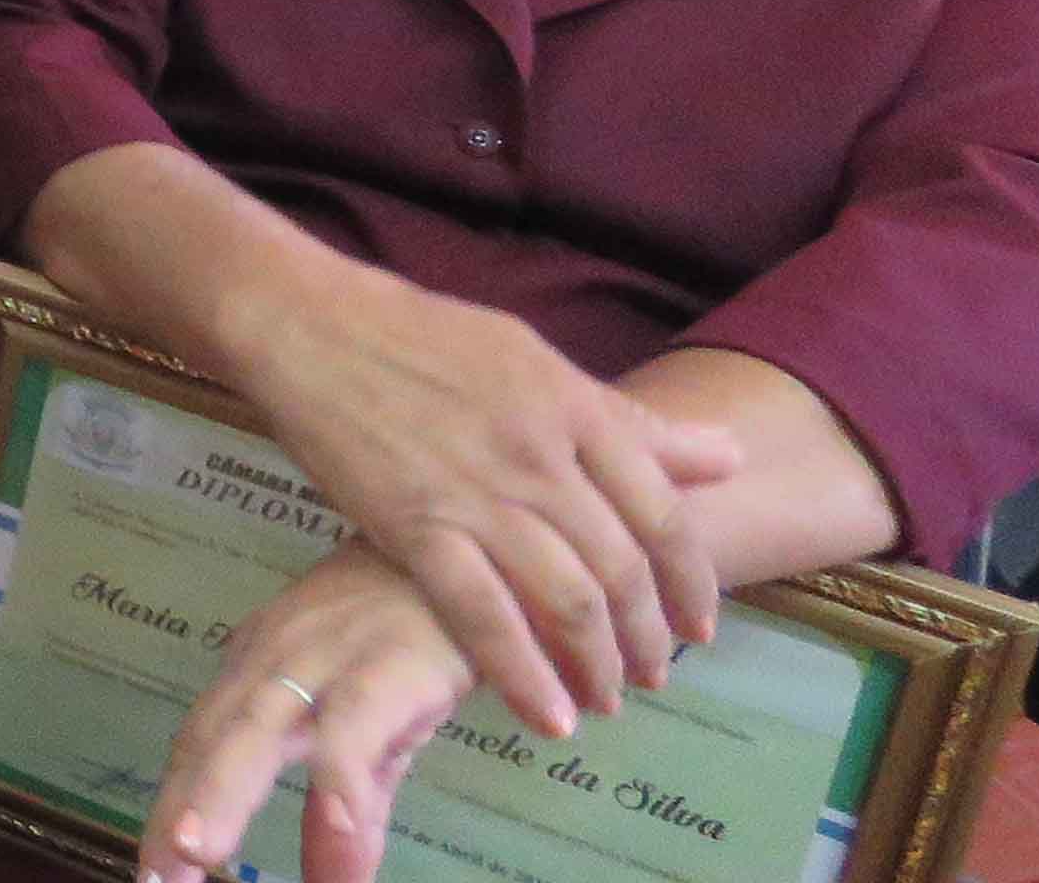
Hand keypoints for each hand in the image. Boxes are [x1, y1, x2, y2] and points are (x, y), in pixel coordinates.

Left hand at [142, 547, 488, 882]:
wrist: (465, 561)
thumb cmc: (402, 645)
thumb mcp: (369, 737)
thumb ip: (344, 814)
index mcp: (256, 678)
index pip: (199, 748)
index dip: (173, 807)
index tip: (154, 871)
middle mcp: (272, 665)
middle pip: (211, 739)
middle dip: (179, 807)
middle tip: (159, 873)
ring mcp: (323, 659)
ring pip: (260, 727)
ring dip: (224, 790)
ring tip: (199, 851)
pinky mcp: (388, 664)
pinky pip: (354, 722)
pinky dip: (339, 773)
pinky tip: (339, 828)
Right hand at [234, 267, 734, 734]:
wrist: (309, 324)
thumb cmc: (420, 334)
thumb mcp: (534, 360)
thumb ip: (625, 421)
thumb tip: (729, 455)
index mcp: (574, 408)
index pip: (663, 515)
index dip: (690, 583)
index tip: (698, 627)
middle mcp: (539, 458)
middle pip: (621, 570)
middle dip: (647, 638)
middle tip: (654, 676)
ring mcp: (476, 495)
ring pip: (566, 601)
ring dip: (597, 665)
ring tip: (605, 700)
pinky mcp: (413, 527)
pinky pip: (482, 616)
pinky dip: (521, 674)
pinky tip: (547, 715)